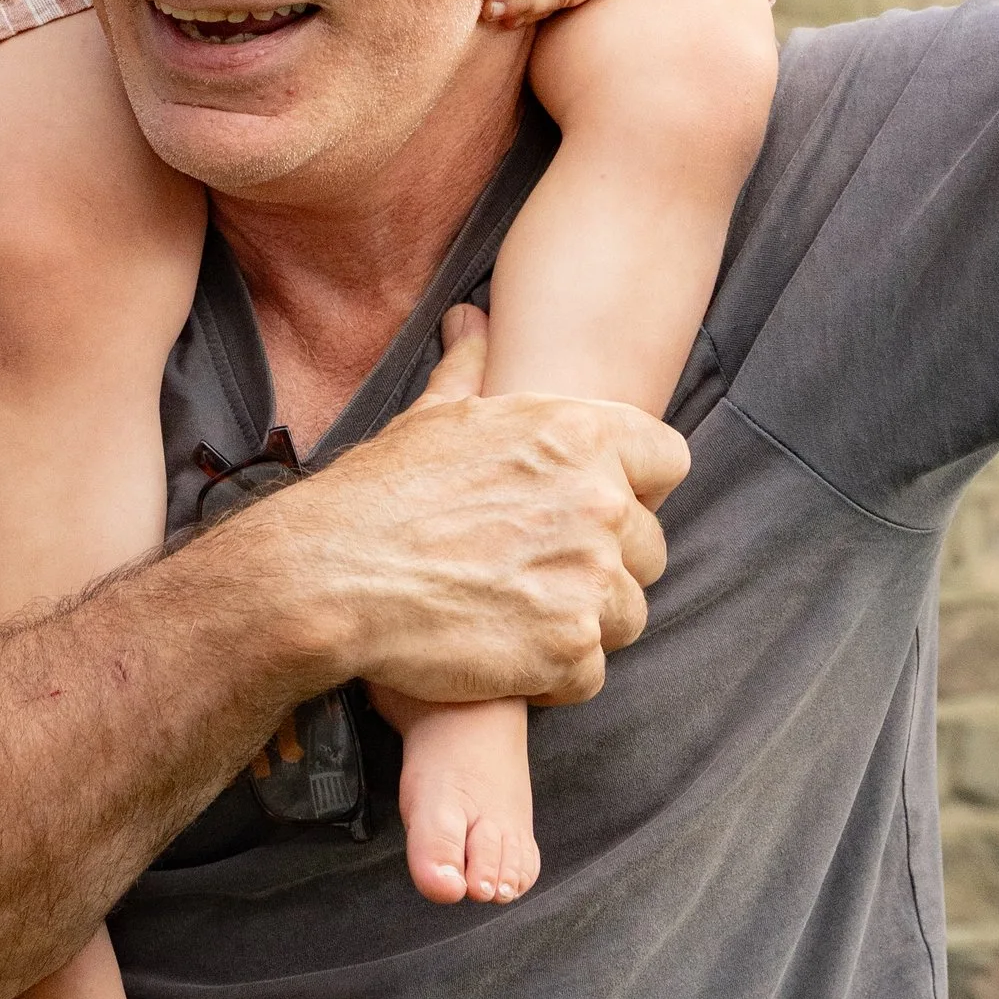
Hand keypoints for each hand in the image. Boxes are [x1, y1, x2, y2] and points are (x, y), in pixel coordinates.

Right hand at [253, 307, 687, 711]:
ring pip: (628, 614)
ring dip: (582, 623)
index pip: (669, 461)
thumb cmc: (378, 494)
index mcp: (579, 435)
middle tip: (535, 574)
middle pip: (651, 548)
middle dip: (605, 565)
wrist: (329, 576)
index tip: (595, 510)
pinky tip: (503, 655)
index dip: (637, 490)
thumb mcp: (431, 416)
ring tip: (515, 616)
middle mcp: (599, 502)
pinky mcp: (569, 649)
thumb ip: (472, 369)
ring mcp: (589, 578)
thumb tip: (473, 321)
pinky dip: (553, 676)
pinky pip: (592, 673)